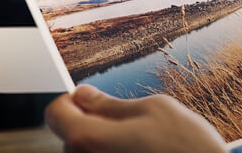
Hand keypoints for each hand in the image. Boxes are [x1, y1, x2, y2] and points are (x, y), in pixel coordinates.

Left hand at [45, 85, 227, 152]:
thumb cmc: (185, 145)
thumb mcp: (153, 108)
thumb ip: (110, 104)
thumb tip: (83, 94)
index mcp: (88, 138)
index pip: (55, 112)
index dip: (73, 100)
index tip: (92, 99)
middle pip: (72, 135)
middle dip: (93, 124)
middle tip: (131, 123)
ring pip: (88, 152)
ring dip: (107, 144)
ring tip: (143, 145)